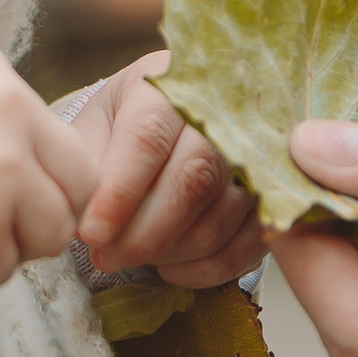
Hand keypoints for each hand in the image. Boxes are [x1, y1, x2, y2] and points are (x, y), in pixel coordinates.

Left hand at [64, 52, 264, 286]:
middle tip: (105, 257)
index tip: (91, 233)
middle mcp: (225, 114)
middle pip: (192, 181)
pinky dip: (203, 270)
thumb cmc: (128, 121)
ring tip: (128, 258)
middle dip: (142, 234)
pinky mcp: (273, 199)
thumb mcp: (98, 124)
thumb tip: (84, 217)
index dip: (119, 192)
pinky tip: (168, 267)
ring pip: (218, 219)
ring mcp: (257, 157)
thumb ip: (88, 164)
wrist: (177, 115)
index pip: (149, 138)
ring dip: (168, 253)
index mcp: (171, 86)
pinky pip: (246, 247)